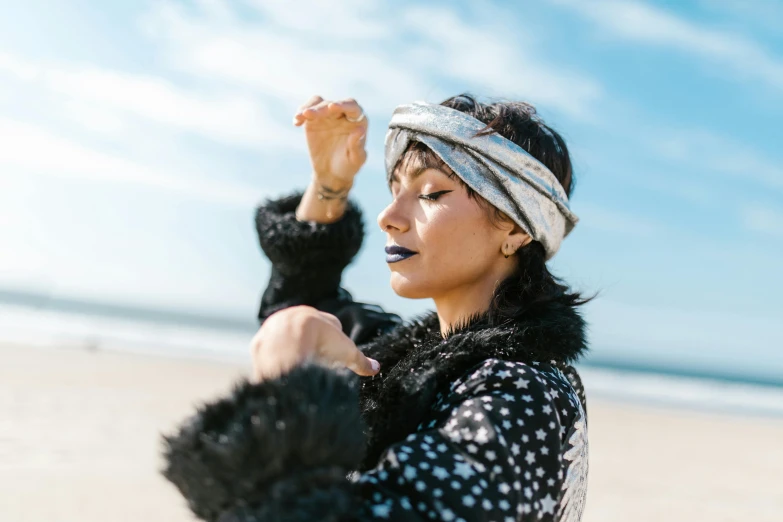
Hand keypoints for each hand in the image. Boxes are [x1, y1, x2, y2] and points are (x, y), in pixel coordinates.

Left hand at [250, 306, 379, 382]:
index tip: (336, 356)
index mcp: (312, 315)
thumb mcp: (347, 353)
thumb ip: (361, 361)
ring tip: (300, 371)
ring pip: (283, 342)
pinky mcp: (258, 344)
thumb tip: (377, 368)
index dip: (334, 342)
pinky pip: (267, 355)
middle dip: (310, 346)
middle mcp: (289, 317)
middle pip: (303, 333)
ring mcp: (271, 330)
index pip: (327, 326)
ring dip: (290, 354)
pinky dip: (274, 365)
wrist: (288, 345)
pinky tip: (282, 374)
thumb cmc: (321, 344)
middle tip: (318, 364)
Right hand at [294, 96, 367, 187]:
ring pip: (318, 103)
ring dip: (309, 107)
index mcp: (357, 120)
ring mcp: (328, 116)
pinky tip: (296, 122)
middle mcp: (343, 114)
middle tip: (309, 114)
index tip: (332, 107)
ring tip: (300, 116)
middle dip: (321, 108)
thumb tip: (360, 130)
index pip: (352, 107)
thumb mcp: (355, 159)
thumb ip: (357, 146)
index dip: (343, 105)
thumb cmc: (348, 166)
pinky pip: (306, 111)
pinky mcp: (314, 120)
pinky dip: (301, 114)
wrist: (331, 173)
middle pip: (332, 104)